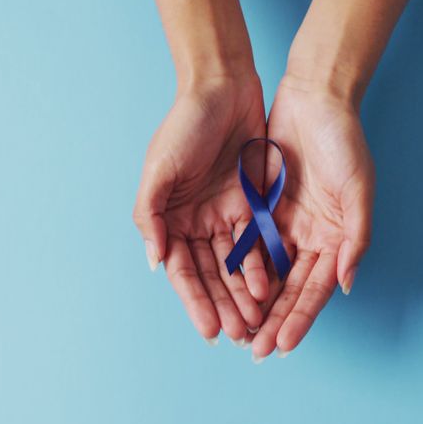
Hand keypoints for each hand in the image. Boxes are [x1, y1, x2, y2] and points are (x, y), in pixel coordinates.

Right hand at [133, 76, 270, 343]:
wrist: (223, 87)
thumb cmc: (184, 125)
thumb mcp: (159, 168)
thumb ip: (150, 216)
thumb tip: (155, 263)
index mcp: (169, 219)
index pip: (183, 272)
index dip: (196, 302)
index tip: (210, 331)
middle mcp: (197, 223)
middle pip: (212, 276)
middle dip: (224, 306)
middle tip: (241, 335)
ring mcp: (226, 215)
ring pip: (237, 266)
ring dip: (245, 294)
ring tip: (258, 320)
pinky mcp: (254, 205)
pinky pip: (260, 243)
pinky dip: (264, 266)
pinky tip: (272, 288)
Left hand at [250, 76, 374, 359]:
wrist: (315, 97)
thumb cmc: (344, 140)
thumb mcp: (358, 189)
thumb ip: (356, 238)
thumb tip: (346, 285)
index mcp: (336, 238)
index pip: (314, 289)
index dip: (299, 319)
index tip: (283, 346)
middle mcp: (310, 237)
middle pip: (288, 289)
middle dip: (272, 321)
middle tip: (254, 350)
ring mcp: (284, 223)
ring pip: (265, 273)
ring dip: (252, 303)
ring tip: (237, 331)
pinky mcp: (262, 206)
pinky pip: (247, 244)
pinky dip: (238, 269)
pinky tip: (224, 292)